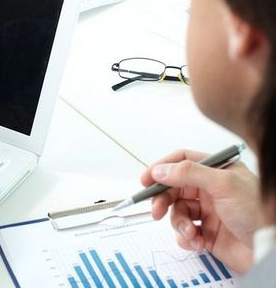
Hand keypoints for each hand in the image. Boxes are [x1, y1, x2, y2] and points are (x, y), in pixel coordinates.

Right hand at [141, 149, 260, 272]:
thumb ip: (189, 173)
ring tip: (190, 232)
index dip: (161, 169)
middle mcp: (211, 189)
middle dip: (163, 201)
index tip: (146, 181)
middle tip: (155, 211)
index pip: (182, 161)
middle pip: (174, 189)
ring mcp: (208, 211)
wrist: (269, 248)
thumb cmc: (258, 214)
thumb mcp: (224, 184)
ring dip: (179, 224)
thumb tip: (161, 170)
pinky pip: (184, 233)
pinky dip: (187, 239)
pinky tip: (199, 241)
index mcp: (217, 171)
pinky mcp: (206, 232)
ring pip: (176, 213)